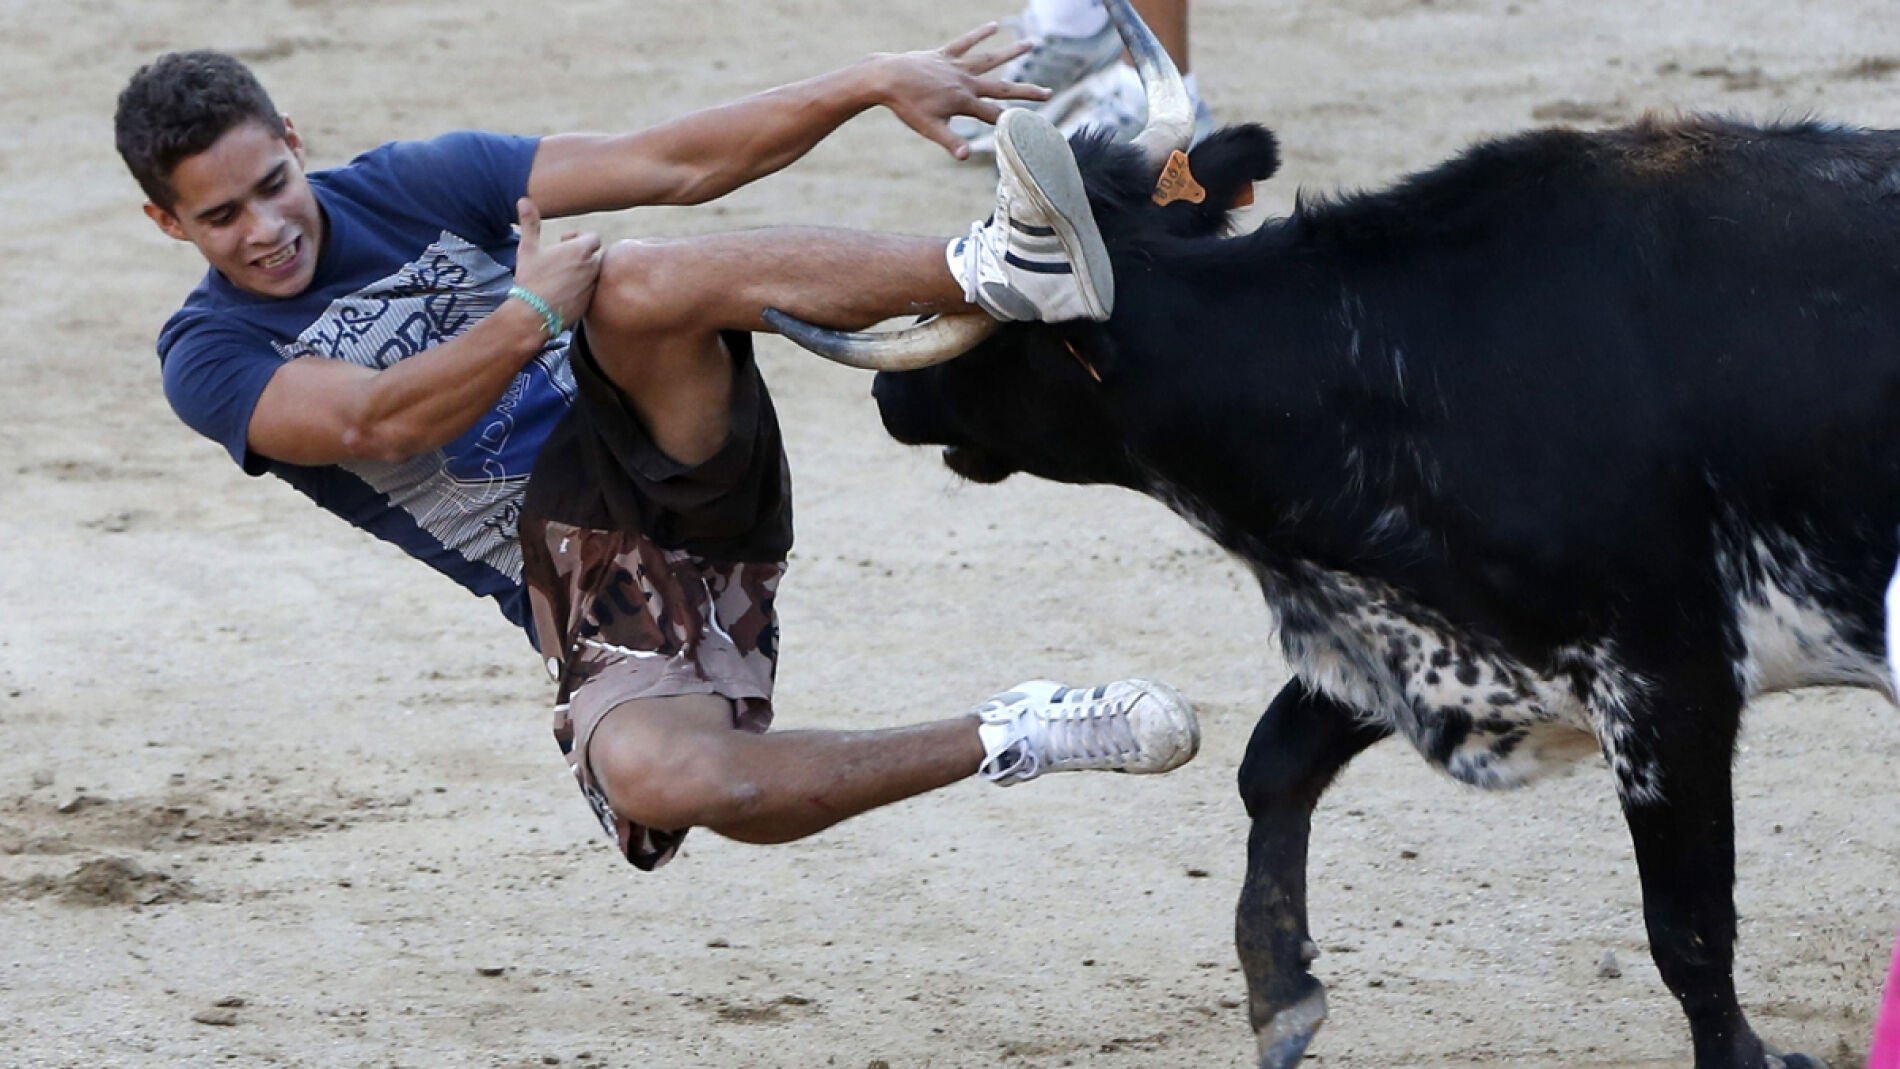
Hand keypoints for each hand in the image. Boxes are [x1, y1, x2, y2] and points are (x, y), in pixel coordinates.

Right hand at [511, 197, 602, 327]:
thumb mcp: (528, 248)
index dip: (579, 239)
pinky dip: (582, 290)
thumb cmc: (531, 279)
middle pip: (594, 256)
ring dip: (582, 273)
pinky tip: (563, 294)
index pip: (594, 238)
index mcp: (580, 250)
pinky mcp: (592, 303)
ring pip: (593, 274)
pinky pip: (591, 292)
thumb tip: (523, 199)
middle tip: (560, 262)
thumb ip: (530, 223)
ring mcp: (593, 286)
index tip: (564, 244)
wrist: (533, 314)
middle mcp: (592, 267)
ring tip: (561, 279)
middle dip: (580, 256)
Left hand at [873, 23, 1053, 159]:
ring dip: (1011, 52)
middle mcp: (965, 81)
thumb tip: (964, 156)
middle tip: (1049, 93)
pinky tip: (994, 26)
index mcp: (963, 102)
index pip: (994, 115)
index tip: (1032, 128)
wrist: (886, 78)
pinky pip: (966, 42)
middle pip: (1002, 87)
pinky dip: (979, 34)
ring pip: (990, 58)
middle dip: (1026, 91)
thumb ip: (950, 141)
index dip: (1012, 122)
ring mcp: (957, 66)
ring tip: (1031, 44)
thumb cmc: (907, 106)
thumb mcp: (929, 128)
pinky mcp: (945, 54)